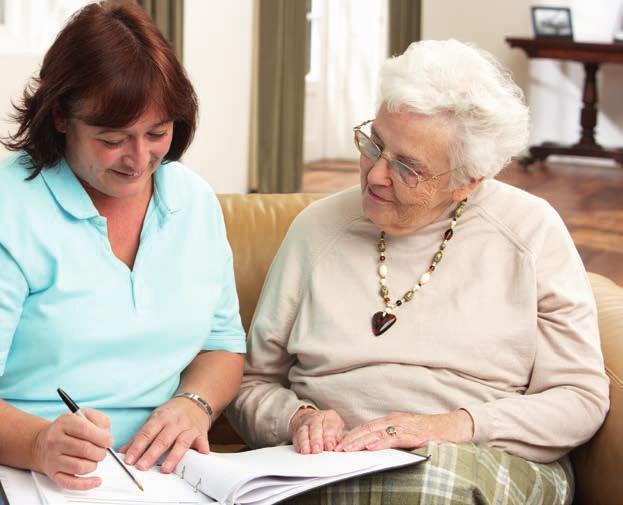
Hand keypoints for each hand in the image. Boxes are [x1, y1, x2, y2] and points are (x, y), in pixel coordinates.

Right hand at [33, 408, 112, 489]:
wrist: (41, 442)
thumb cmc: (67, 429)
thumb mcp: (84, 415)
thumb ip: (99, 420)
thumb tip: (106, 436)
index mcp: (64, 423)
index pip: (85, 429)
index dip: (102, 436)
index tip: (108, 440)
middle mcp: (55, 440)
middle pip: (85, 449)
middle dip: (100, 451)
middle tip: (102, 450)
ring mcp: (53, 458)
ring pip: (80, 467)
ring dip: (94, 464)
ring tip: (94, 459)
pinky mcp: (53, 473)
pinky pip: (70, 482)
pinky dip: (86, 484)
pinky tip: (95, 480)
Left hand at [120, 397, 209, 472]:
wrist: (195, 401)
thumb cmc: (172, 413)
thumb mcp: (155, 419)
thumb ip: (140, 436)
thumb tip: (123, 452)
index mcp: (161, 418)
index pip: (146, 433)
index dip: (137, 447)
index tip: (129, 460)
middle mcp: (175, 422)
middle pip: (162, 439)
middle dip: (151, 454)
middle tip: (141, 467)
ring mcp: (189, 427)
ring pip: (181, 442)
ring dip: (173, 456)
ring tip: (165, 469)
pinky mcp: (201, 433)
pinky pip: (202, 441)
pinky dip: (202, 448)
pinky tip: (200, 455)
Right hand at [289, 408, 344, 453]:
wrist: (313, 420)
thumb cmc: (329, 427)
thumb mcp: (339, 429)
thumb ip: (341, 438)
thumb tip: (342, 448)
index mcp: (330, 416)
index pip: (330, 426)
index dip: (329, 437)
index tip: (330, 447)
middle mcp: (316, 418)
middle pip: (315, 427)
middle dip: (316, 439)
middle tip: (318, 450)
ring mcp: (305, 424)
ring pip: (303, 431)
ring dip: (305, 443)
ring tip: (307, 452)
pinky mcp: (297, 432)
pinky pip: (296, 437)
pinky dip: (298, 445)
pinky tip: (301, 450)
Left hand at [335, 410, 473, 451]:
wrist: (451, 427)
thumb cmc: (429, 432)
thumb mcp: (406, 433)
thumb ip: (391, 437)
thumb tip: (374, 446)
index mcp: (392, 419)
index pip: (367, 426)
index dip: (352, 434)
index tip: (339, 443)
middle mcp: (395, 419)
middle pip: (367, 428)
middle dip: (351, 438)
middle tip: (337, 448)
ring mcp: (403, 425)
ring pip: (376, 432)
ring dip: (360, 441)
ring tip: (347, 448)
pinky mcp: (412, 433)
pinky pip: (393, 438)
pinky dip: (380, 442)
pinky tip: (371, 446)